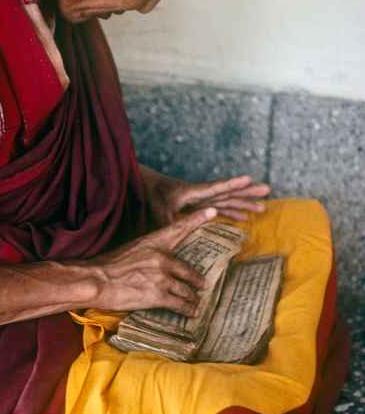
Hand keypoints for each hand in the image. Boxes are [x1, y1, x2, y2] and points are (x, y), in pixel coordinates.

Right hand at [90, 207, 216, 314]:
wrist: (96, 280)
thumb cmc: (107, 266)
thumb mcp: (129, 250)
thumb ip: (147, 254)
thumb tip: (156, 264)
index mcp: (153, 242)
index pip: (179, 228)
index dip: (197, 218)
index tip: (212, 211)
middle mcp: (162, 258)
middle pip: (188, 270)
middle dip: (197, 280)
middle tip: (203, 284)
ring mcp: (162, 277)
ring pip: (186, 290)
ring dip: (193, 298)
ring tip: (196, 303)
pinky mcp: (158, 295)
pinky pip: (180, 303)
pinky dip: (187, 309)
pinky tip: (191, 312)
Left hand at [139, 165, 269, 227]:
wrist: (146, 187)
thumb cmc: (152, 197)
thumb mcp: (159, 212)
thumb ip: (170, 223)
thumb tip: (178, 236)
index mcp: (192, 192)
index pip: (215, 187)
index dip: (231, 183)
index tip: (248, 178)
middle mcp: (201, 193)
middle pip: (227, 191)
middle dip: (247, 191)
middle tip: (267, 189)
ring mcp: (202, 199)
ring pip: (227, 199)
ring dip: (244, 202)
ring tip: (263, 206)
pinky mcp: (201, 204)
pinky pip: (220, 208)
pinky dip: (233, 212)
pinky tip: (244, 217)